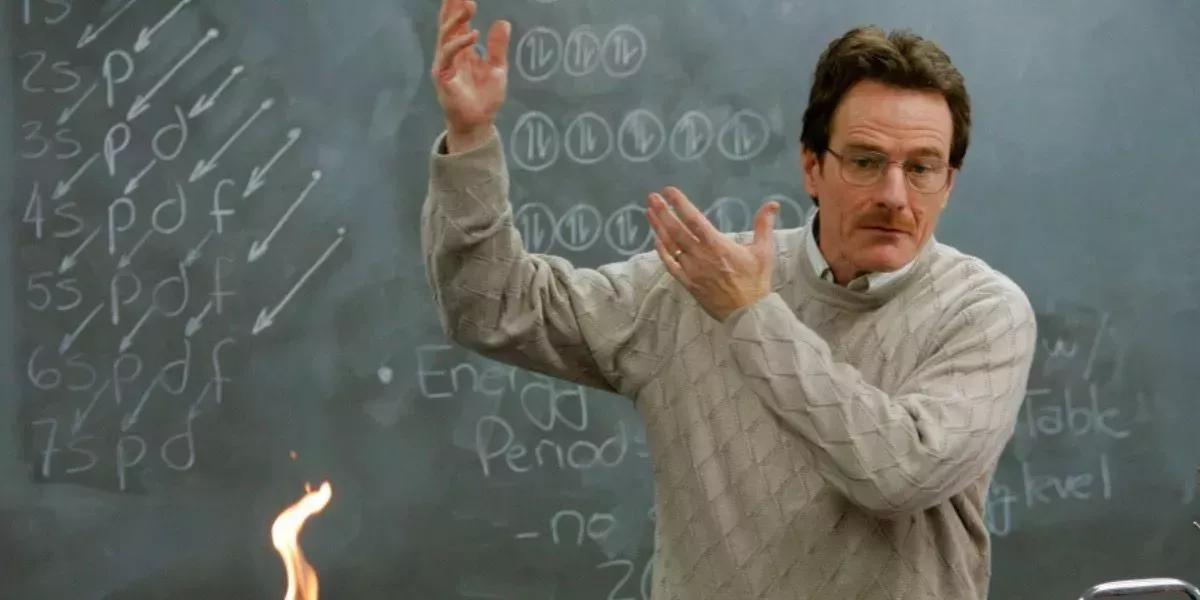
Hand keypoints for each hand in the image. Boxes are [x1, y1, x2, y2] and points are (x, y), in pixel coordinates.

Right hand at [430, 0, 510, 150]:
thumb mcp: (498, 68)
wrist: (479, 122)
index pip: (458, 23)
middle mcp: (450, 53)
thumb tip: (503, 22)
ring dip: (456, 19)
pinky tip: (473, 35)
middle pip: (448, 24)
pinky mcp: (442, 75)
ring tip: (469, 6)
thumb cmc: (485, 97)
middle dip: (453, 7)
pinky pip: (447, 54)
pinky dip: (458, 43)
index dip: (459, 7)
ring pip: (445, 35)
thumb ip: (498, 46)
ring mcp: (444, 63)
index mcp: (463, 50)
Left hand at [646, 187, 779, 321]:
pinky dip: (662, 252)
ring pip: (670, 245)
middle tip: (651, 197)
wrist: (748, 313)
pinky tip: (656, 241)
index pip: (693, 218)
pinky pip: (670, 265)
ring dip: (659, 228)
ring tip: (649, 212)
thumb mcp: (764, 251)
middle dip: (663, 212)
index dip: (679, 203)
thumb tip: (773, 204)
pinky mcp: (688, 283)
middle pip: (676, 229)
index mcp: (716, 244)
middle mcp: (700, 254)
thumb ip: (764, 225)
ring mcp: (691, 269)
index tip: (668, 191)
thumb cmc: (755, 281)